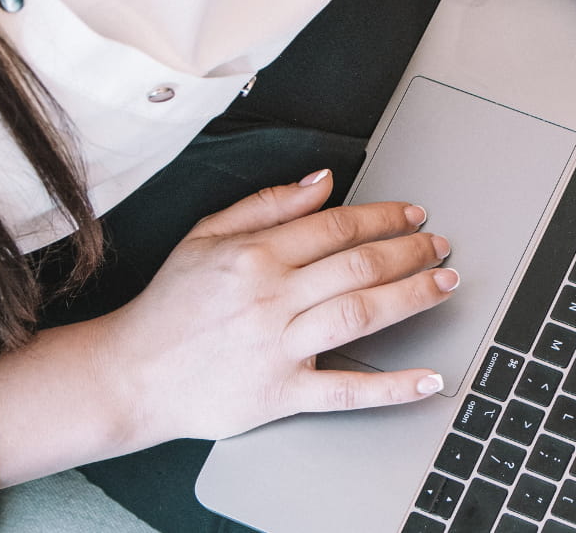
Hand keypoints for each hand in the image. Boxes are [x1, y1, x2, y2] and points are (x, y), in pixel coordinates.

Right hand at [93, 170, 458, 444]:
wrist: (130, 375)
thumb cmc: (169, 306)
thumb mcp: (205, 236)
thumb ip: (267, 204)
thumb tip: (324, 181)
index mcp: (254, 255)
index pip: (336, 227)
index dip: (384, 217)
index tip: (414, 215)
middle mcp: (271, 298)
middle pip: (358, 266)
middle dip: (410, 252)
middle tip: (441, 246)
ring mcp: (278, 348)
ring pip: (360, 314)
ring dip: (412, 296)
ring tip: (446, 285)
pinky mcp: (280, 395)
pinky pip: (345, 390)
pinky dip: (392, 388)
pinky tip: (429, 379)